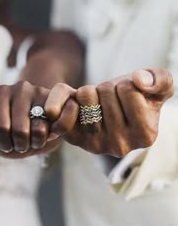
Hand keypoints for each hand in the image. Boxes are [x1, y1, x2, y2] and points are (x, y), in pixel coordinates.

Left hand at [0, 81, 77, 157]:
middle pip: (20, 131)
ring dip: (36, 143)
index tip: (5, 142)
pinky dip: (52, 137)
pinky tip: (49, 134)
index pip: (0, 128)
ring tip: (34, 139)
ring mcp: (41, 92)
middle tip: (20, 143)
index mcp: (0, 93)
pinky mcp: (60, 101)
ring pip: (39, 131)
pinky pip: (58, 127)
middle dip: (20, 145)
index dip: (3, 143)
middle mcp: (20, 87)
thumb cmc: (12, 134)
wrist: (39, 131)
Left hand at [53, 69, 173, 156]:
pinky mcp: (73, 138)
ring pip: (86, 95)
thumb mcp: (158, 86)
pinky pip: (65, 108)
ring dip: (91, 92)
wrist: (109, 111)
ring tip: (98, 105)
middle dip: (108, 88)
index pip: (128, 90)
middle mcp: (119, 145)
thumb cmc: (135, 98)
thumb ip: (160, 80)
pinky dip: (69, 97)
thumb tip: (140, 80)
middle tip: (111, 101)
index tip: (127, 97)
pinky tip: (79, 106)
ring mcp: (94, 144)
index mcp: (144, 135)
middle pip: (106, 92)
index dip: (126, 85)